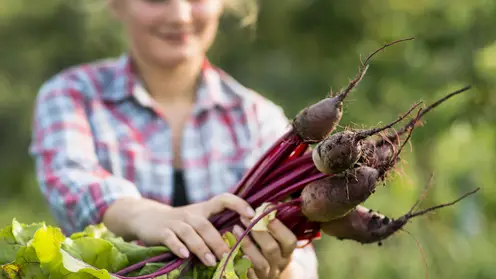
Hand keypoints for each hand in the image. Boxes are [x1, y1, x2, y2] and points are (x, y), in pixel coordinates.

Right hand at [127, 193, 255, 266]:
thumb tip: (242, 245)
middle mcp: (191, 214)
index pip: (223, 199)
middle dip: (218, 241)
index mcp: (203, 209)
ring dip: (201, 248)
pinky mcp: (161, 231)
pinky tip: (185, 256)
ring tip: (212, 261)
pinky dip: (178, 247)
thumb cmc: (181, 224)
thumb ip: (215, 228)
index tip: (252, 214)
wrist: (147, 218)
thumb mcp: (198, 220)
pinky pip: (171, 239)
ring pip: (190, 233)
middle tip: (229, 255)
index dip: (238, 203)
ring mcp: (175, 222)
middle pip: (206, 225)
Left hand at [232, 217, 297, 278]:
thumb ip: (274, 223)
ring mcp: (267, 274)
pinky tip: (231, 252)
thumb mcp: (277, 238)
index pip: (290, 241)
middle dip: (258, 232)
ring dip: (247, 245)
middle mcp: (279, 264)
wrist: (267, 273)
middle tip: (244, 218)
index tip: (264, 213)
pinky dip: (241, 264)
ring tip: (235, 229)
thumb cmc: (269, 248)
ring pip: (260, 263)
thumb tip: (269, 203)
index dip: (278, 228)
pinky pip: (248, 276)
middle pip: (272, 250)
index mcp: (287, 252)